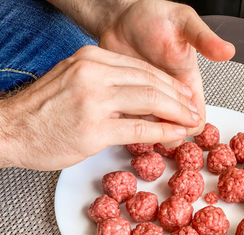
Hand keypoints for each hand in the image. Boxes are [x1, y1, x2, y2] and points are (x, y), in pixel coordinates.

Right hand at [0, 46, 198, 169]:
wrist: (10, 129)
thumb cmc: (42, 109)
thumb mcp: (74, 82)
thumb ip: (106, 84)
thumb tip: (140, 96)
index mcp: (90, 59)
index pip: (141, 68)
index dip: (168, 82)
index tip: (181, 93)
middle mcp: (93, 73)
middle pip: (150, 81)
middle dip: (177, 97)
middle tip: (192, 108)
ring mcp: (93, 100)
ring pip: (149, 101)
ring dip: (175, 112)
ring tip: (190, 121)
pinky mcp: (93, 128)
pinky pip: (138, 126)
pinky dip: (161, 131)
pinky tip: (175, 134)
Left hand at [98, 0, 234, 135]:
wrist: (123, 16)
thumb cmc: (155, 17)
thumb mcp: (184, 23)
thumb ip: (204, 39)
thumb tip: (228, 51)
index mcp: (187, 81)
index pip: (196, 116)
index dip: (191, 125)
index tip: (181, 126)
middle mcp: (169, 94)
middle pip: (174, 127)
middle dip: (168, 133)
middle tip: (155, 129)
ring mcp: (147, 98)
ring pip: (152, 127)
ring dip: (147, 130)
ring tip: (136, 122)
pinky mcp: (128, 97)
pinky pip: (130, 118)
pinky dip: (128, 121)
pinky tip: (121, 116)